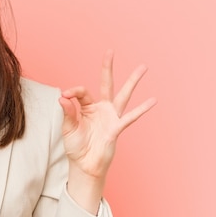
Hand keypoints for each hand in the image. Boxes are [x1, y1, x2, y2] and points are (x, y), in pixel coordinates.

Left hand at [59, 50, 156, 188]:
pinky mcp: (116, 127)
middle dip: (108, 68)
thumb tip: (62, 96)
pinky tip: (152, 100)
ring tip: (143, 67)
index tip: (65, 95)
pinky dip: (141, 109)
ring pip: (123, 95)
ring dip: (132, 81)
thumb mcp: (68, 128)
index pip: (82, 92)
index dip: (73, 91)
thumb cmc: (76, 146)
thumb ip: (67, 112)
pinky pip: (130, 117)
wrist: (84, 165)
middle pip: (106, 84)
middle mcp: (101, 108)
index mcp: (87, 107)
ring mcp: (111, 117)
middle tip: (110, 51)